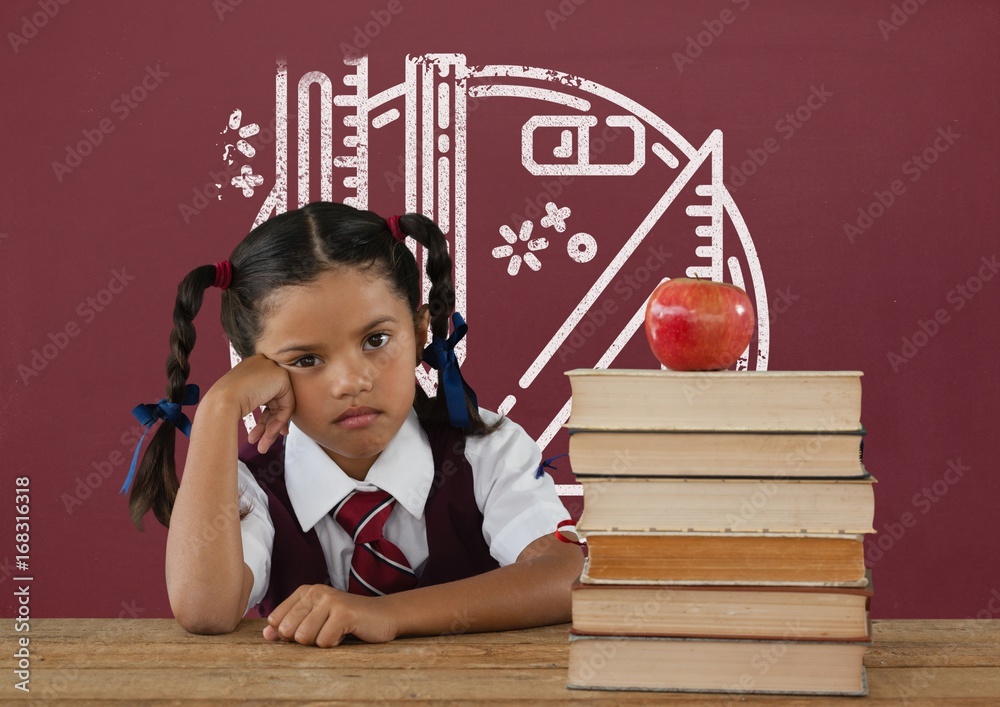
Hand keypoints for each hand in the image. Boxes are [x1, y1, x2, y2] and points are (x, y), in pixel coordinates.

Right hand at [202, 354, 295, 452]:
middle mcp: (263, 365)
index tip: (264, 433)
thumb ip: (259, 402)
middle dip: (270, 425)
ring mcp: (273, 369)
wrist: (220, 402)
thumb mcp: (242, 400)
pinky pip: (287, 405)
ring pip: (281, 406)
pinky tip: (269, 435)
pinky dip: (279, 422)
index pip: (266, 395)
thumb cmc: (222, 404)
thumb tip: (274, 416)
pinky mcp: (281, 377)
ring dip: (272, 428)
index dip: (267, 417)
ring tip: (263, 446)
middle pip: (275, 401)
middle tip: (264, 442)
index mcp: (252, 367)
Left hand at [262, 584, 398, 646]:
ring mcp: (330, 600)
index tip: (309, 628)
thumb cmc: (346, 620)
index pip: (276, 620)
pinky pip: (324, 641)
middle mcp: (315, 591)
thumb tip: (266, 635)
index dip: (288, 633)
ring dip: (321, 641)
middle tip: (324, 630)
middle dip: (305, 639)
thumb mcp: (314, 620)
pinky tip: (345, 632)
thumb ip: (289, 625)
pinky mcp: (343, 612)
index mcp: (305, 591)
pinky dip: (335, 644)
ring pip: (304, 637)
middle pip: (288, 630)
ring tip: (335, 631)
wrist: (382, 616)